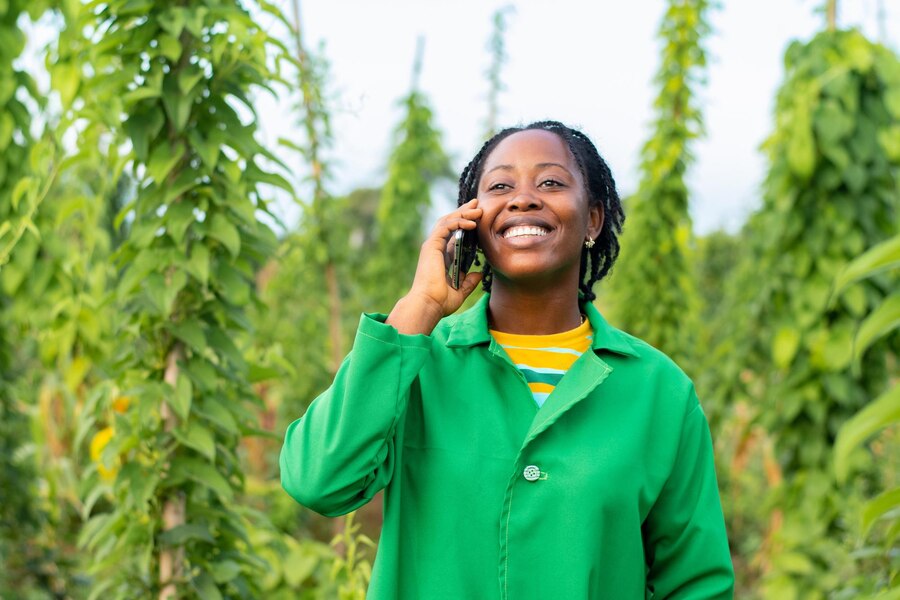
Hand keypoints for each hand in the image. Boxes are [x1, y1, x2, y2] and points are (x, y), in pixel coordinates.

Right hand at [386, 199, 482, 334]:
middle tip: (477, 204)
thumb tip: (479, 274)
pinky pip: (446, 226)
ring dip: (463, 213)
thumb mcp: (460, 290)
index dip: (464, 223)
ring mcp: (432, 245)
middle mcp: (436, 248)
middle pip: (450, 223)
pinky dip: (458, 222)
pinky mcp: (431, 245)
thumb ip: (469, 281)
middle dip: (464, 212)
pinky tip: (471, 223)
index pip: (453, 234)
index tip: (477, 217)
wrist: (429, 304)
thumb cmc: (440, 301)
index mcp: (441, 256)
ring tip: (478, 209)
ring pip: (448, 221)